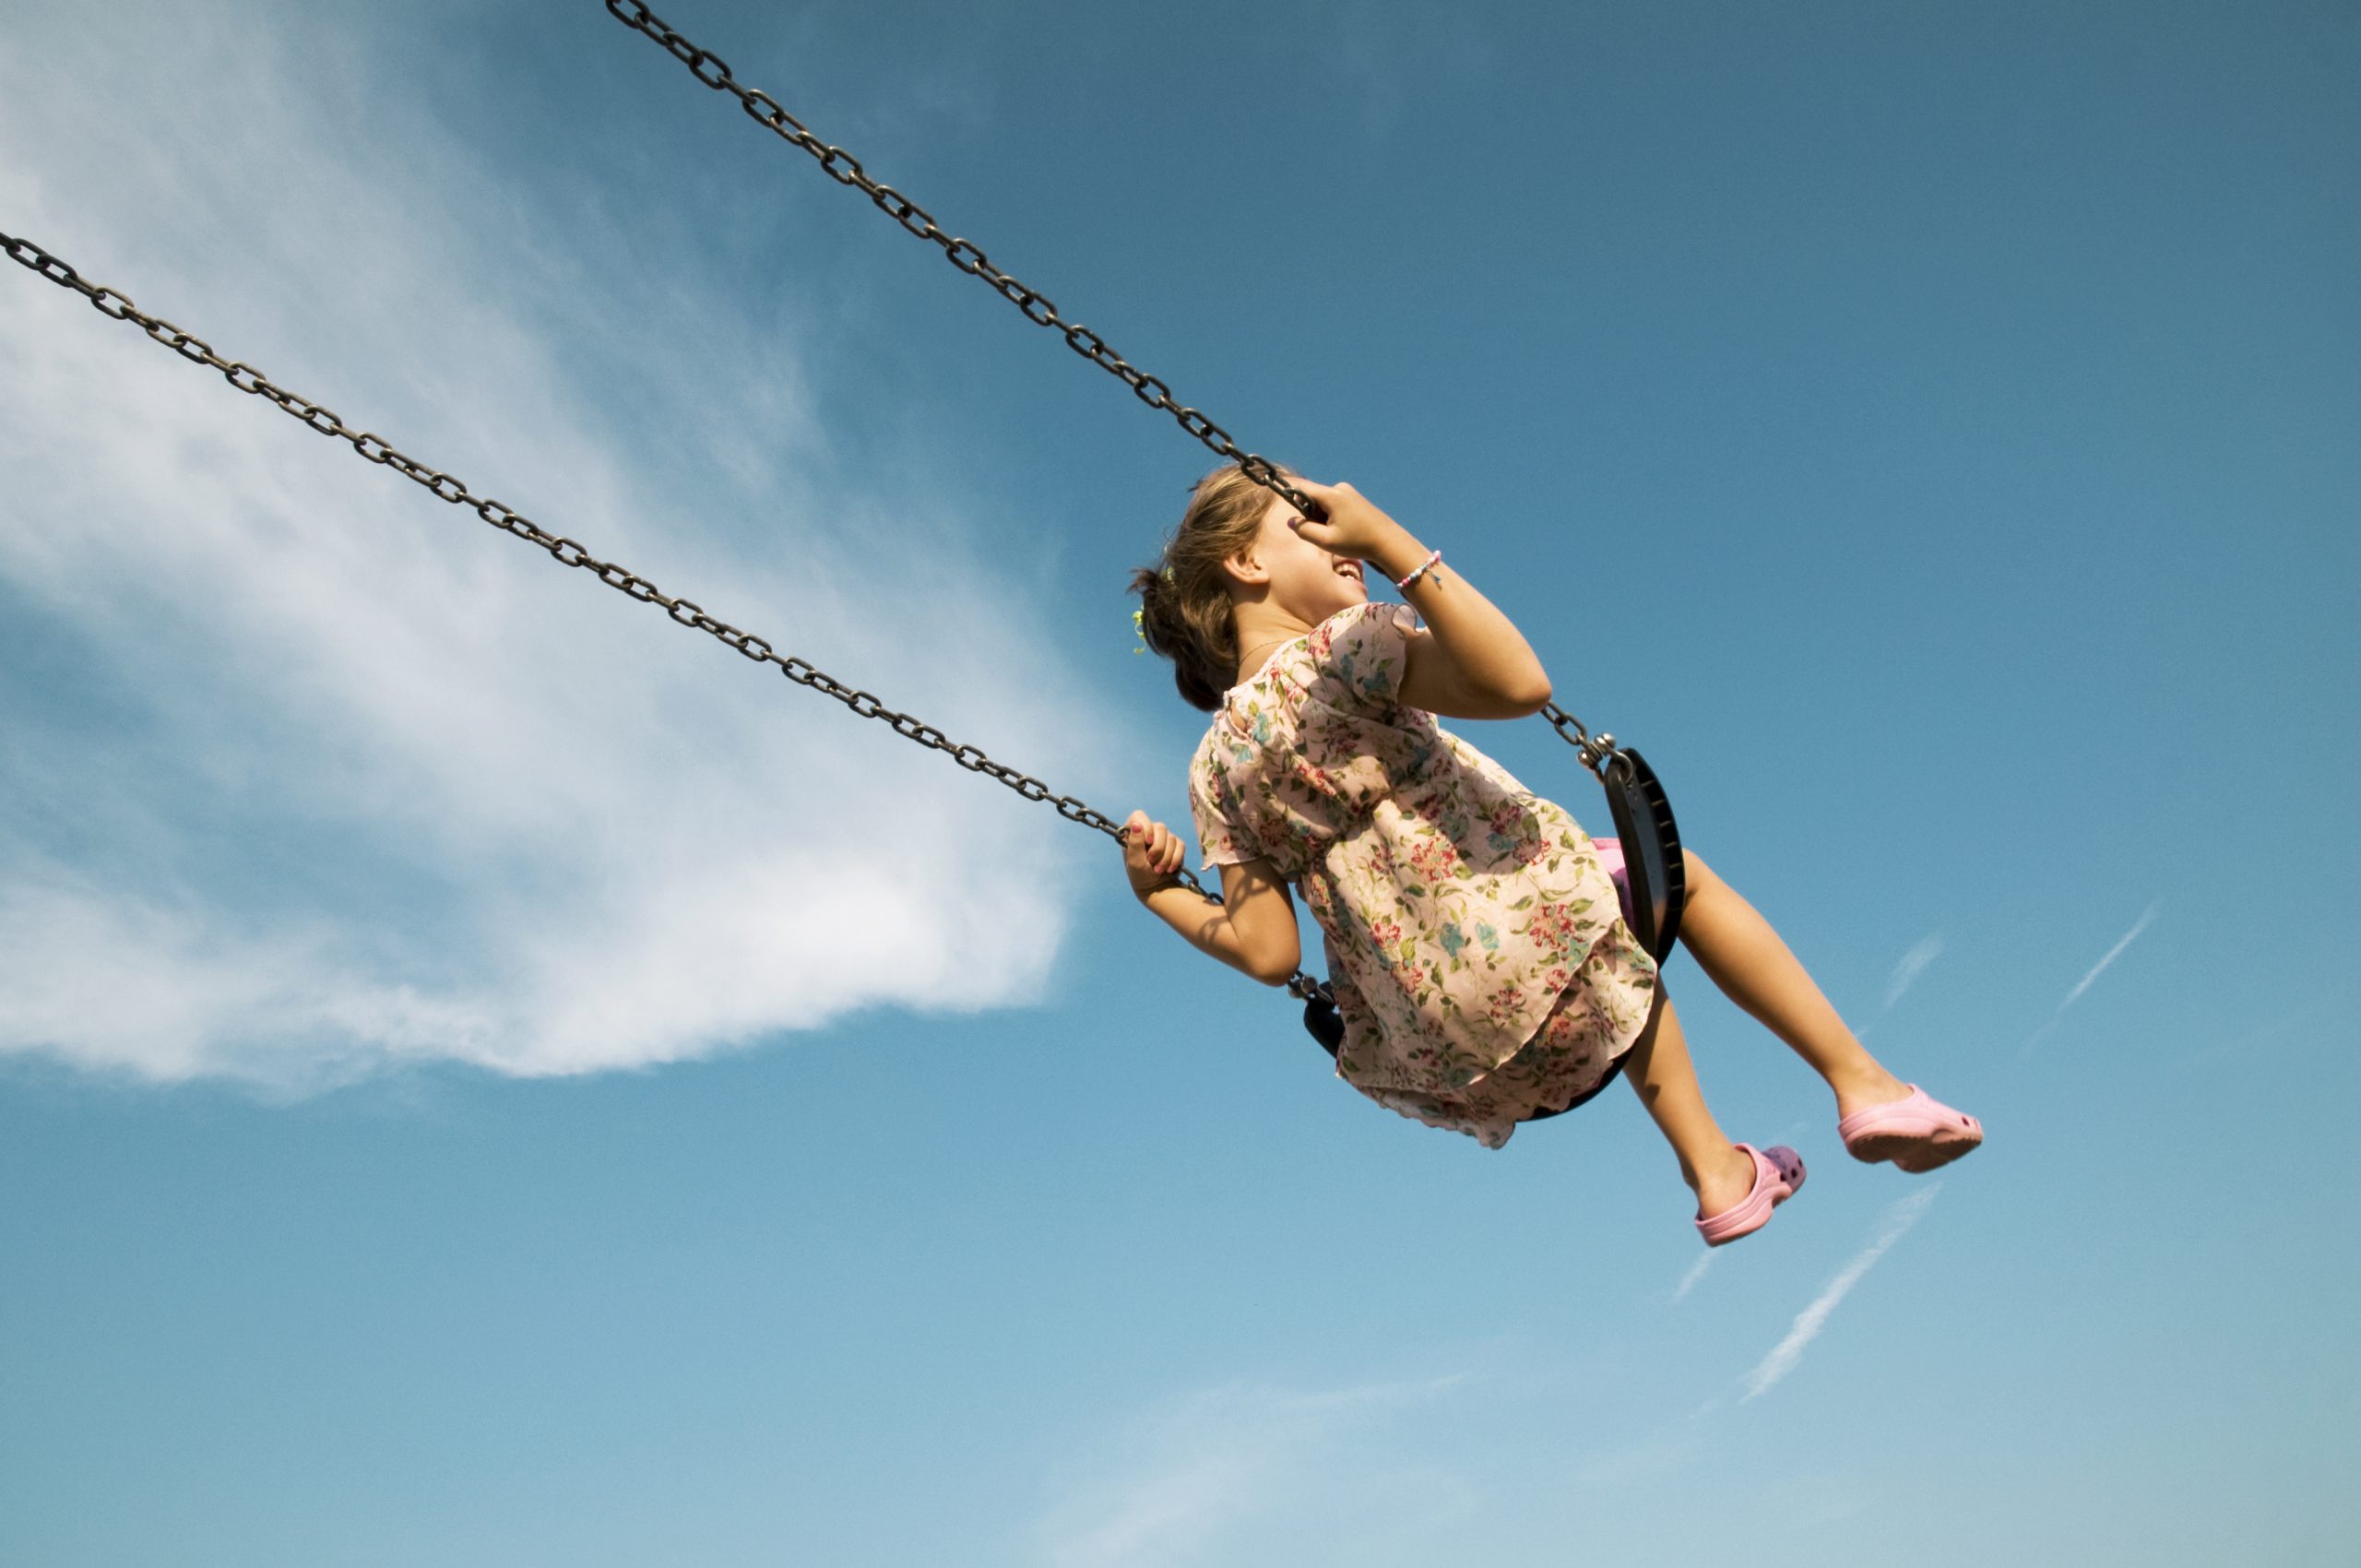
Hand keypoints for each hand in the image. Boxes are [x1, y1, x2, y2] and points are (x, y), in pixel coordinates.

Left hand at [1121, 809, 1186, 897]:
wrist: (1156, 889)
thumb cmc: (1140, 876)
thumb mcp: (1134, 862)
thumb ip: (1134, 843)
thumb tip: (1136, 824)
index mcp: (1134, 833)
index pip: (1139, 816)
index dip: (1145, 826)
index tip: (1148, 841)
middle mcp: (1149, 832)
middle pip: (1160, 827)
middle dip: (1158, 848)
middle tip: (1151, 862)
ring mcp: (1163, 838)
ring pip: (1171, 837)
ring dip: (1166, 857)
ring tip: (1158, 870)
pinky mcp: (1176, 846)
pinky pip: (1181, 845)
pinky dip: (1175, 859)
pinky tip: (1169, 869)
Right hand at [1283, 478, 1410, 567]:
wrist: (1389, 542)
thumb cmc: (1358, 542)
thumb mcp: (1326, 541)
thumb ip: (1304, 530)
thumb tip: (1292, 521)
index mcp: (1332, 495)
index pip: (1302, 488)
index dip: (1290, 495)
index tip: (1281, 501)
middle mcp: (1340, 489)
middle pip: (1313, 497)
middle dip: (1311, 514)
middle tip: (1322, 533)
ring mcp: (1349, 492)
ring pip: (1323, 502)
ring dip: (1322, 517)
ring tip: (1337, 534)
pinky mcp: (1355, 499)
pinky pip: (1334, 504)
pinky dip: (1333, 517)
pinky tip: (1345, 530)